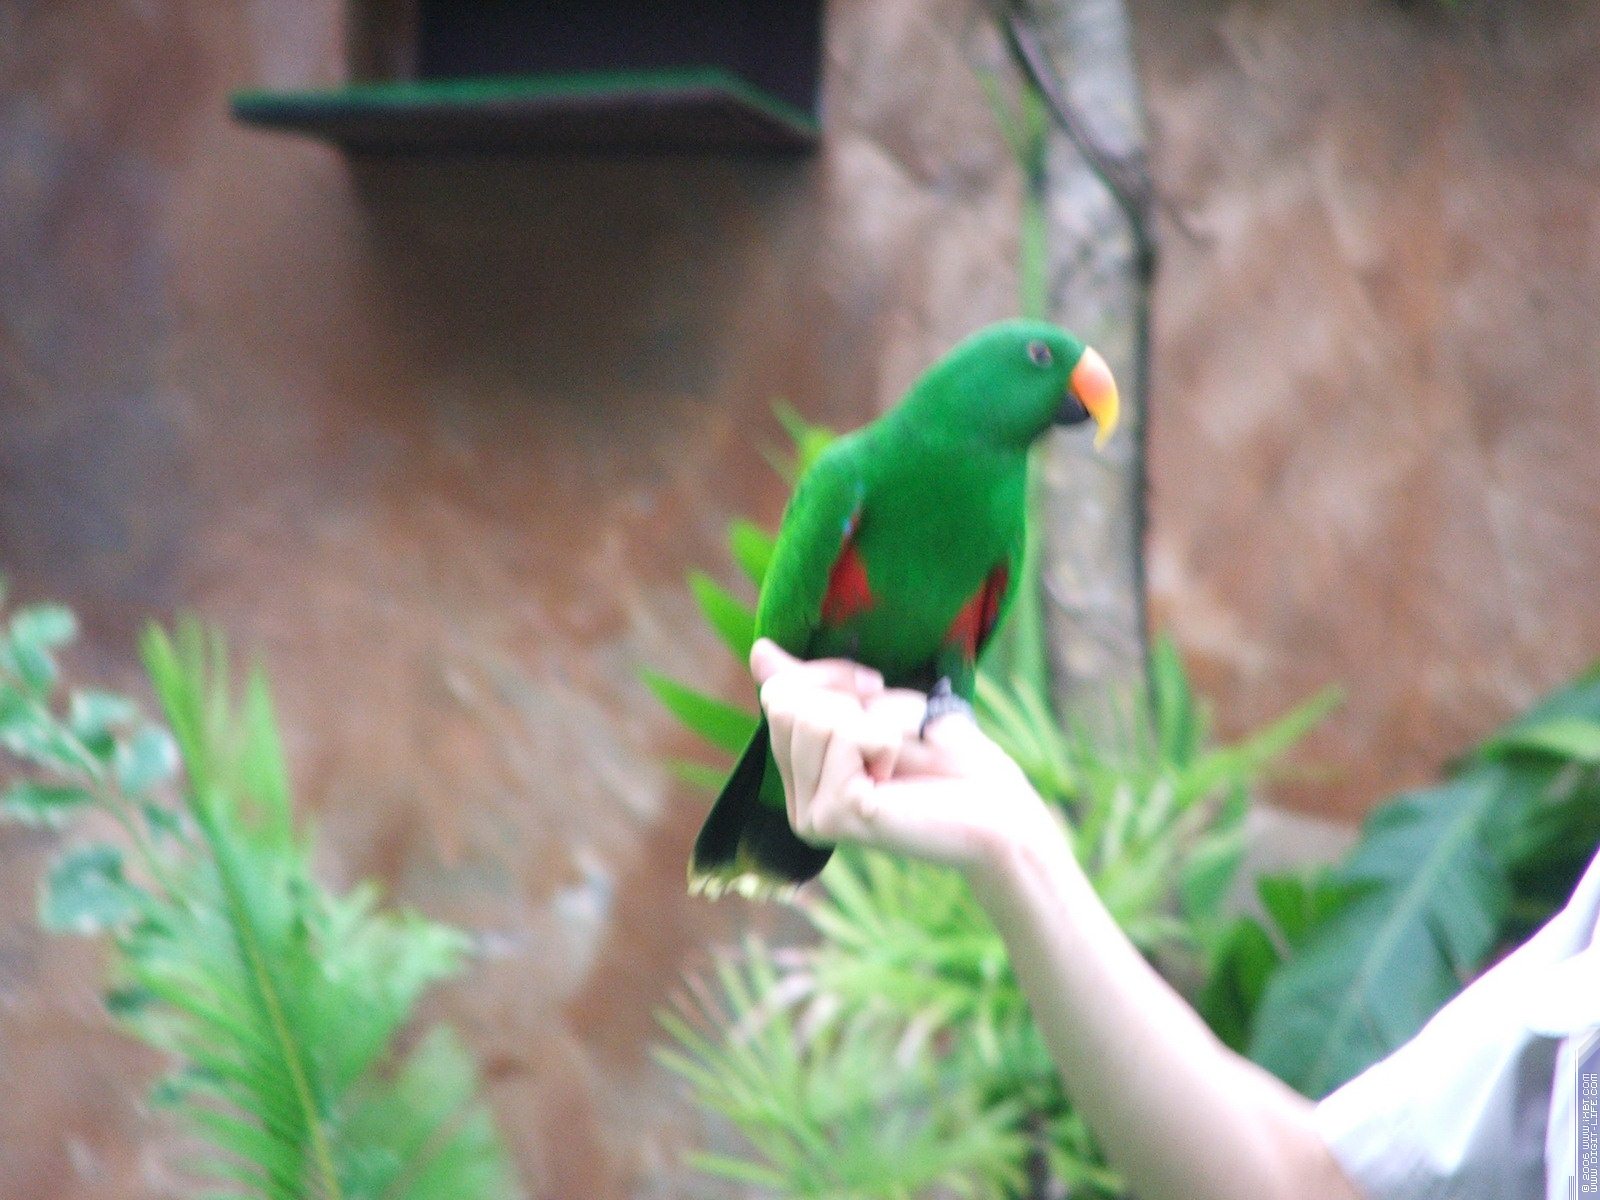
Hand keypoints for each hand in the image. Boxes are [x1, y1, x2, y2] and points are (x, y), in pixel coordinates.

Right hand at [750, 639, 1059, 875]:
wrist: (1000, 809)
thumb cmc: (950, 758)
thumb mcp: (876, 710)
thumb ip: (818, 687)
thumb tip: (759, 653)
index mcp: (804, 779)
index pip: (778, 696)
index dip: (829, 675)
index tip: (876, 688)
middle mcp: (799, 804)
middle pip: (784, 701)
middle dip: (847, 693)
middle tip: (894, 729)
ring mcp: (811, 815)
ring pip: (810, 717)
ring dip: (871, 718)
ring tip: (899, 755)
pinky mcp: (835, 815)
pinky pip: (842, 735)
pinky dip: (884, 736)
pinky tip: (899, 775)